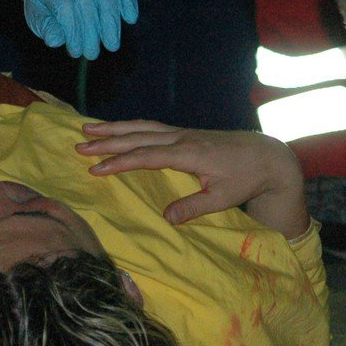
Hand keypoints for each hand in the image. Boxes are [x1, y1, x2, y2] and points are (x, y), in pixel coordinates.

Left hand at [23, 0, 138, 59]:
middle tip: (94, 54)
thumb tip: (54, 41)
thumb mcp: (37, 16)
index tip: (76, 52)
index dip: (72, 31)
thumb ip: (46, 27)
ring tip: (112, 44)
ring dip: (111, 19)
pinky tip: (130, 18)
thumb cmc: (45, 2)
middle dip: (92, 30)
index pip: (64, 5)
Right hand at [75, 120, 308, 238]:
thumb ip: (194, 207)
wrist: (266, 155)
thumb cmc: (246, 178)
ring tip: (87, 128)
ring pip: (141, 127)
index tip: (96, 169)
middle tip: (79, 145)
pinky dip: (128, 126)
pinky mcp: (183, 133)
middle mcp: (181, 138)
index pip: (147, 156)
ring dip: (113, 128)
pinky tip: (115, 128)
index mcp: (189, 154)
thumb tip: (166, 219)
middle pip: (137, 137)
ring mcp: (182, 132)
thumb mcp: (224, 198)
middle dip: (107, 141)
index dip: (120, 162)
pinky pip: (149, 126)